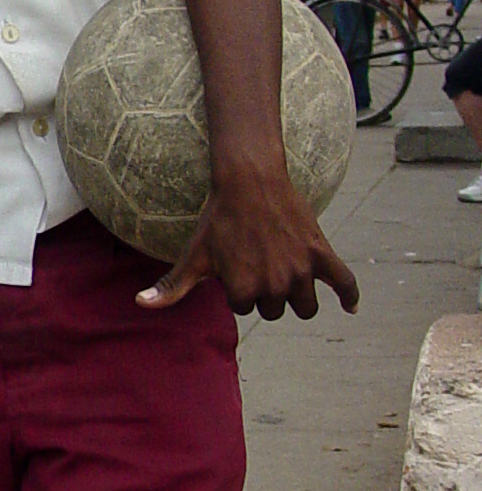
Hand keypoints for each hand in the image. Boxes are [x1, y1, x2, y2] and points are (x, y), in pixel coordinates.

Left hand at [137, 165, 359, 321]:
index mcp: (242, 291)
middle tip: (258, 263)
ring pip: (305, 306)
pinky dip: (350, 295)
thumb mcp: (193, 255)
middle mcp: (274, 284)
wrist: (249, 180)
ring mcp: (301, 270)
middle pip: (275, 310)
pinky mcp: (321, 254)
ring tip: (285, 276)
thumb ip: (171, 286)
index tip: (234, 265)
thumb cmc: (218, 219)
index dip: (237, 289)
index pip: (243, 308)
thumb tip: (141, 304)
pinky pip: (345, 282)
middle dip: (266, 294)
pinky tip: (350, 307)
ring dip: (297, 297)